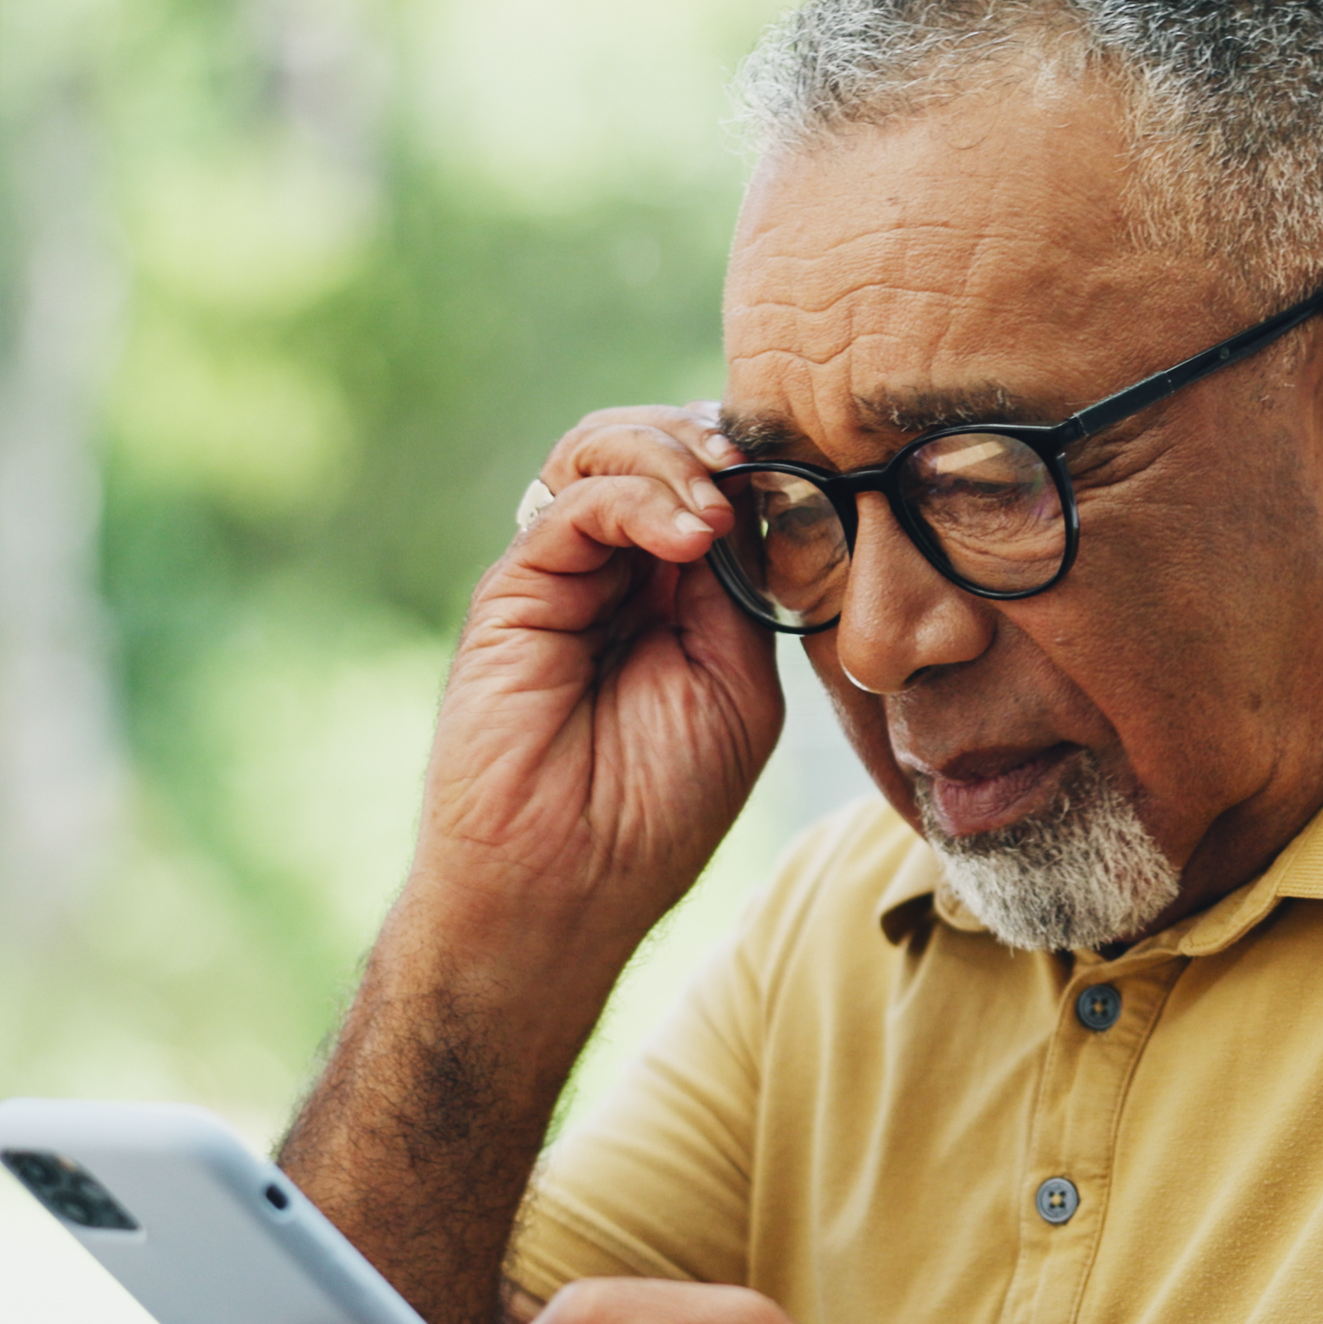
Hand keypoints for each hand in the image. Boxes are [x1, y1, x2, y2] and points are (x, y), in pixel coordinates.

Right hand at [410, 407, 784, 953]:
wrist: (568, 884)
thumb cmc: (658, 808)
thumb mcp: (738, 685)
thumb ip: (743, 590)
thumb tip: (756, 499)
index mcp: (670, 591)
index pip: (706, 480)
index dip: (751, 461)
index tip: (806, 471)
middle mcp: (610, 569)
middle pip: (652, 444)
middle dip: (710, 440)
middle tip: (754, 467)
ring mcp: (561, 575)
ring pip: (603, 452)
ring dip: (673, 455)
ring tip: (718, 505)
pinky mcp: (516, 591)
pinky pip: (572, 505)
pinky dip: (638, 499)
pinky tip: (689, 535)